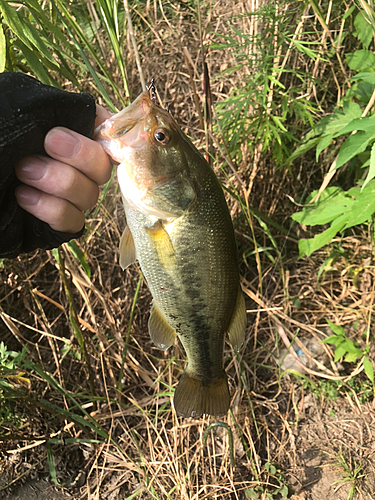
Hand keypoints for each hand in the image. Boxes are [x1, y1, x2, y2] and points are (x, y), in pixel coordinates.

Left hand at [14, 105, 111, 233]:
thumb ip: (56, 106)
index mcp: (60, 130)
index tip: (97, 128)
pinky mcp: (50, 224)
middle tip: (48, 143)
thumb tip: (95, 116)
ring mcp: (60, 196)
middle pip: (103, 166)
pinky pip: (73, 221)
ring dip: (60, 181)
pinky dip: (52, 209)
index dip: (109, 133)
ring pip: (90, 195)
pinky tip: (21, 198)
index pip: (103, 131)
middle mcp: (65, 163)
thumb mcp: (15, 107)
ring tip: (21, 171)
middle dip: (81, 154)